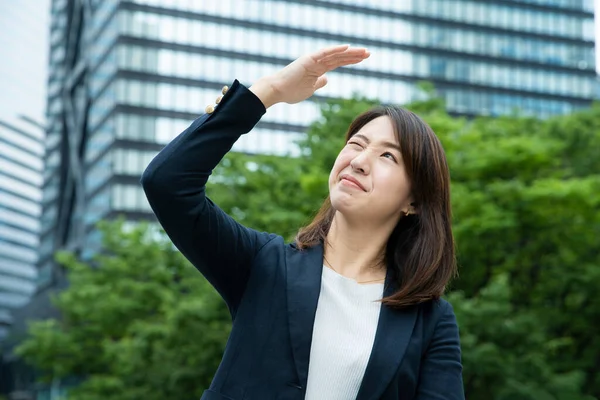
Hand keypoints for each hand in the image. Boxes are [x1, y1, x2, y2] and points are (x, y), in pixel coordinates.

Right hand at [250, 45, 369, 107]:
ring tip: (363, 51)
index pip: (338, 62)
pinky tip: (347, 47)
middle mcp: (317, 62)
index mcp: (318, 69)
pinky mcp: (308, 59)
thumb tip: (326, 79)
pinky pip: (324, 53)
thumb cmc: (290, 91)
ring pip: (335, 54)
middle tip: (369, 53)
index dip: (351, 60)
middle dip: (355, 55)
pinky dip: (335, 50)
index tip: (364, 59)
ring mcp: (313, 59)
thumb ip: (318, 83)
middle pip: (340, 57)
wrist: (277, 91)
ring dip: (350, 52)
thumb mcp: (309, 89)